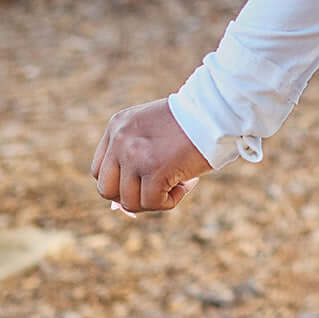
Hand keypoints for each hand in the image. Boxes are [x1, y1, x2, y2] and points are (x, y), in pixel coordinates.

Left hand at [91, 98, 210, 213]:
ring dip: (155, 199)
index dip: (120, 184)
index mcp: (118, 126)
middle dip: (131, 196)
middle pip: (107, 189)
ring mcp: (135, 155)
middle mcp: (121, 139)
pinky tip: (188, 182)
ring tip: (180, 181)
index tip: (143, 183)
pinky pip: (153, 203)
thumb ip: (134, 160)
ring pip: (129, 202)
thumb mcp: (153, 133)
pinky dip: (171, 200)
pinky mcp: (154, 170)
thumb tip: (119, 208)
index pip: (100, 170)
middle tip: (159, 188)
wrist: (218, 109)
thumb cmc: (193, 121)